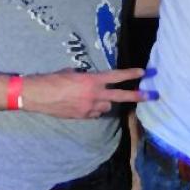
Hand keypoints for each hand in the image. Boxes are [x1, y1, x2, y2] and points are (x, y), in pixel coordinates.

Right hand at [22, 67, 156, 118]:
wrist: (38, 95)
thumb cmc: (52, 79)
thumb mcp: (72, 72)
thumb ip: (87, 77)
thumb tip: (94, 80)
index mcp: (91, 80)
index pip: (116, 77)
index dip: (131, 74)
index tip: (144, 72)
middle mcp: (94, 95)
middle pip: (120, 97)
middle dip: (137, 96)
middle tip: (152, 95)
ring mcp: (89, 108)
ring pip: (106, 107)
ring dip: (106, 102)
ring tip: (95, 97)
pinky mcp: (82, 117)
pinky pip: (95, 113)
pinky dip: (94, 109)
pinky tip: (83, 104)